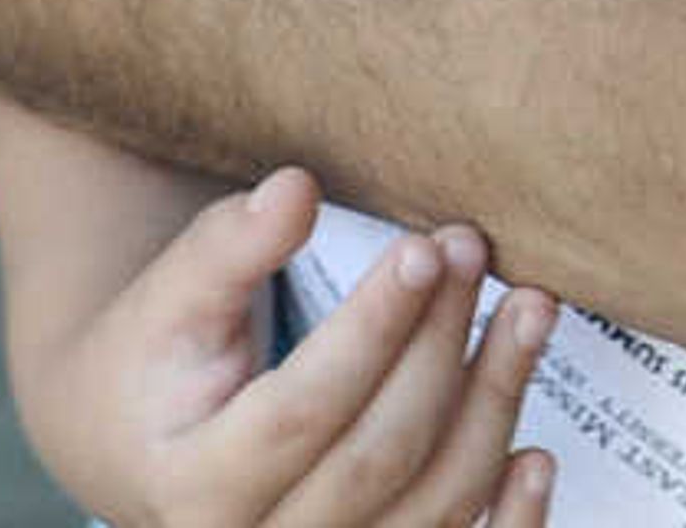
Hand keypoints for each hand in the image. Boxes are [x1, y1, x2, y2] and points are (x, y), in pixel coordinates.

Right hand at [13, 164, 553, 527]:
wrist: (145, 443)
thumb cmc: (162, 356)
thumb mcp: (172, 295)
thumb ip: (229, 246)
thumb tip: (296, 190)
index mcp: (193, 486)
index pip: (300, 413)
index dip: (372, 331)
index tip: (424, 250)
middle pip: (378, 457)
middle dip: (439, 347)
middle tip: (472, 247)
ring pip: (431, 505)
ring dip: (494, 404)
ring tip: (532, 306)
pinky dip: (509, 522)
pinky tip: (539, 456)